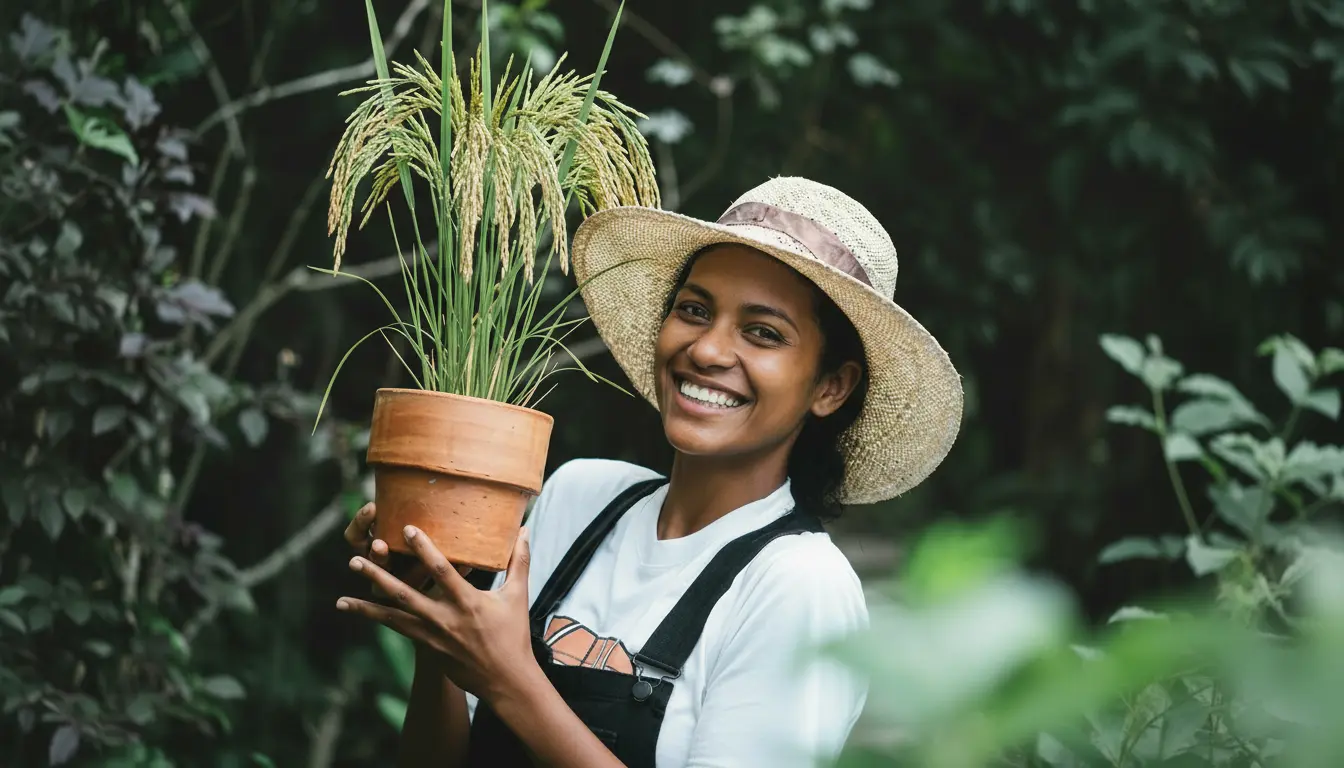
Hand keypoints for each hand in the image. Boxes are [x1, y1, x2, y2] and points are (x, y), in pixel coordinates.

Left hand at [336, 524, 537, 703]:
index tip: (406, 530)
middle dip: (379, 578)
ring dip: (367, 606)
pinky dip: (378, 620)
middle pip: (405, 595)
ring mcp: (433, 636)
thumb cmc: (513, 635)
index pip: (442, 571)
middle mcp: (445, 619)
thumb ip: (518, 561)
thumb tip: (525, 530)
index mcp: (468, 602)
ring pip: (394, 618)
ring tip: (342, 599)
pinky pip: (399, 630)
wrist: (505, 680)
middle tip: (356, 561)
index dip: (424, 549)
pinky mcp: (428, 648)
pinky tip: (360, 612)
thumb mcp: (517, 596)